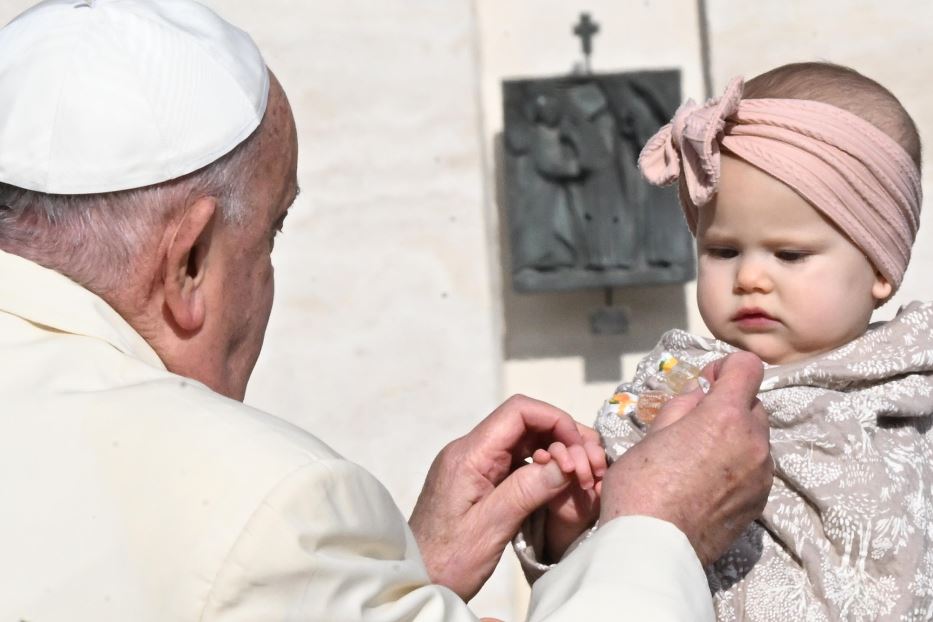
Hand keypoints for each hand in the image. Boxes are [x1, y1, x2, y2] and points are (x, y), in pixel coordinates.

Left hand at [409, 395, 591, 600]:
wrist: (415, 579)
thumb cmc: (445, 560)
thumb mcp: (490, 528)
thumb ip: (527, 490)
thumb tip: (566, 462)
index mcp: (468, 455)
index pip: (518, 412)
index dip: (555, 421)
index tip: (579, 449)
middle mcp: (469, 452)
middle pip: (525, 424)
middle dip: (562, 438)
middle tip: (589, 468)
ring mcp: (473, 466)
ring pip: (524, 443)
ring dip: (555, 454)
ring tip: (581, 478)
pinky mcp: (478, 481)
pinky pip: (516, 462)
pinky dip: (542, 469)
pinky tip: (560, 486)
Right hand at [599, 351, 772, 565]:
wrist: (653, 547)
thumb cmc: (642, 486)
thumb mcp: (653, 433)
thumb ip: (683, 406)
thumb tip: (701, 395)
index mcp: (725, 416)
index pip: (748, 367)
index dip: (726, 367)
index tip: (706, 382)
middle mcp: (753, 442)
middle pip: (753, 405)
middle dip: (728, 406)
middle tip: (693, 425)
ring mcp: (761, 475)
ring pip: (755, 439)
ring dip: (734, 438)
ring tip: (697, 459)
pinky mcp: (759, 502)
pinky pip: (754, 469)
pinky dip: (737, 466)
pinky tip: (705, 483)